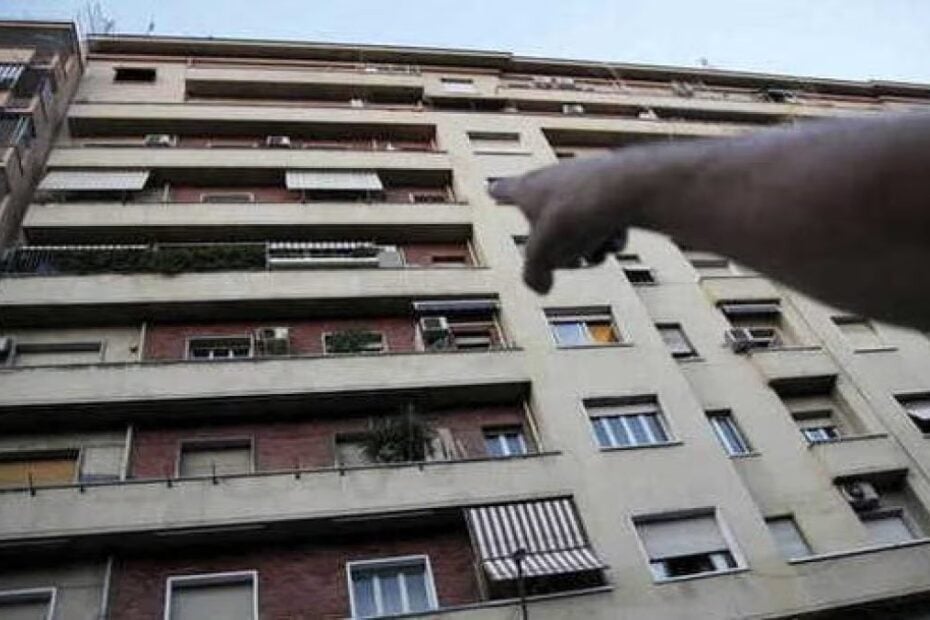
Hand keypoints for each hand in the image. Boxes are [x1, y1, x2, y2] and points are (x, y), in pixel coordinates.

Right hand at [489, 154, 642, 293]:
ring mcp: (586, 179)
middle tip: (567, 257)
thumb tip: (540, 288)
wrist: (627, 188)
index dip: (499, 192)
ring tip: (597, 249)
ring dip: (587, 243)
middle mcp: (555, 177)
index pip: (505, 190)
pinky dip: (610, 234)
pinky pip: (606, 219)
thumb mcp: (543, 254)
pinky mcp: (615, 185)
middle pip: (548, 221)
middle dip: (558, 244)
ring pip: (579, 224)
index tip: (492, 188)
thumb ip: (534, 274)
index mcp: (528, 188)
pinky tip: (616, 239)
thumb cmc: (578, 212)